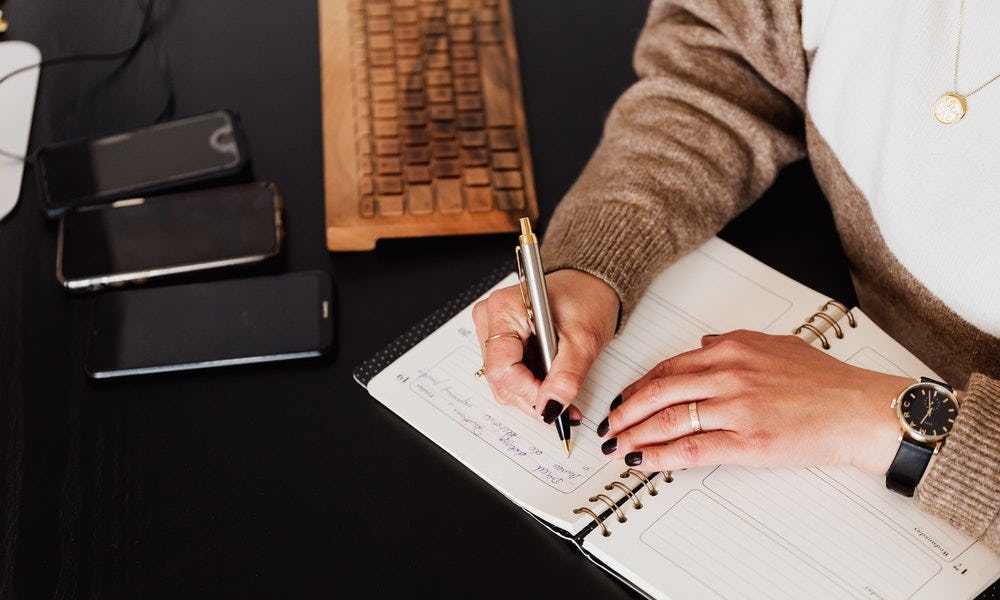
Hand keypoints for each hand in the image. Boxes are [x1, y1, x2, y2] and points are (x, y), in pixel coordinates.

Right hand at [471, 269, 619, 423]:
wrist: (590, 287)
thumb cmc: (586, 300)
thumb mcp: (583, 340)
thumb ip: (566, 377)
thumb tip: (550, 407)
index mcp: (504, 309)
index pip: (501, 367)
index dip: (527, 390)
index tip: (552, 400)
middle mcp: (490, 319)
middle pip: (499, 378)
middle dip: (532, 396)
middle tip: (564, 403)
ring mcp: (492, 331)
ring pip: (503, 382)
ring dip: (533, 394)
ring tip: (560, 390)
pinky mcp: (501, 343)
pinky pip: (509, 376)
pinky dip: (531, 386)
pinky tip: (551, 383)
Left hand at [600, 330, 913, 473]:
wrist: (860, 409)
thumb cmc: (825, 381)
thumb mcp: (776, 345)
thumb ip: (734, 343)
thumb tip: (701, 346)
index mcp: (732, 348)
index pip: (669, 367)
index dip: (639, 386)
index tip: (624, 398)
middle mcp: (729, 373)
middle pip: (659, 391)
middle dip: (625, 411)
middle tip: (608, 424)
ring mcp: (736, 407)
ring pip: (669, 420)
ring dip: (635, 434)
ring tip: (618, 445)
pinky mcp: (748, 441)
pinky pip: (693, 449)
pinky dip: (661, 456)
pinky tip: (645, 461)